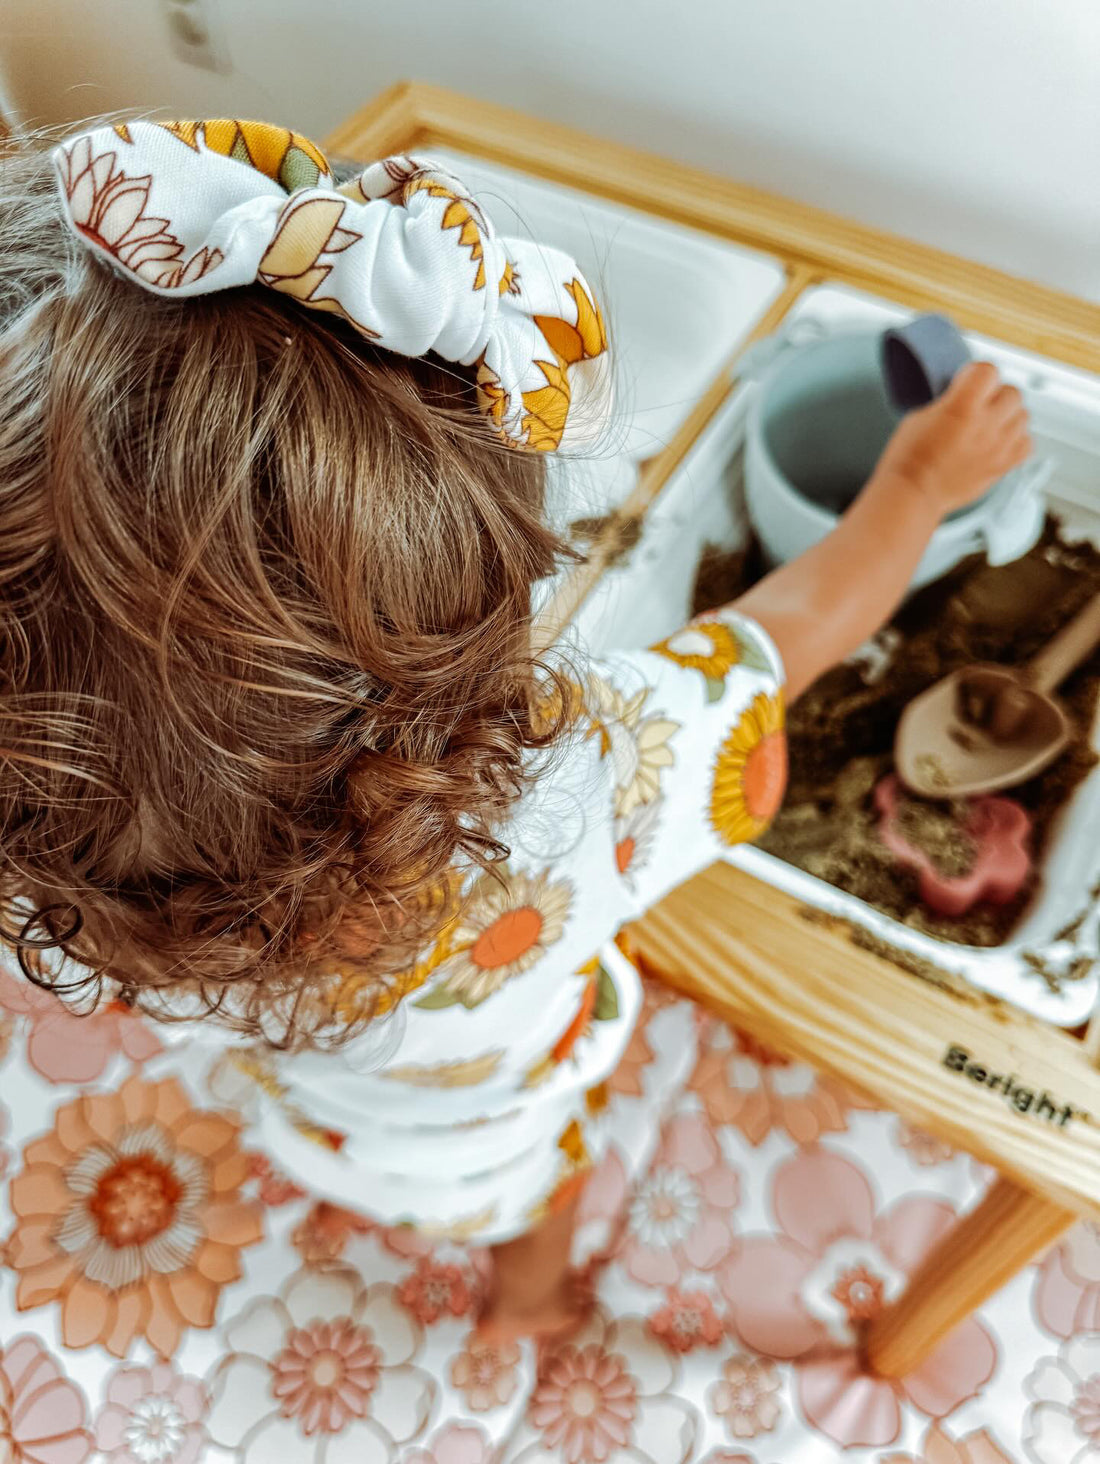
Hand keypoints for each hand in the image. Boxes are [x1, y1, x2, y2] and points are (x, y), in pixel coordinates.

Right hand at [872, 361, 1031, 517]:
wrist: (912, 494)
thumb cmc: (909, 459)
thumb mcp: (920, 415)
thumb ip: (949, 402)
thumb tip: (963, 398)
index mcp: (962, 406)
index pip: (988, 371)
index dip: (976, 374)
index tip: (967, 382)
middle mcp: (986, 424)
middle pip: (1012, 392)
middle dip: (995, 395)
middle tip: (979, 405)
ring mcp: (998, 446)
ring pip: (1023, 416)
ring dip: (1008, 417)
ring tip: (989, 426)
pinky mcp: (1002, 466)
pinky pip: (1026, 444)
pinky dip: (1016, 441)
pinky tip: (998, 443)